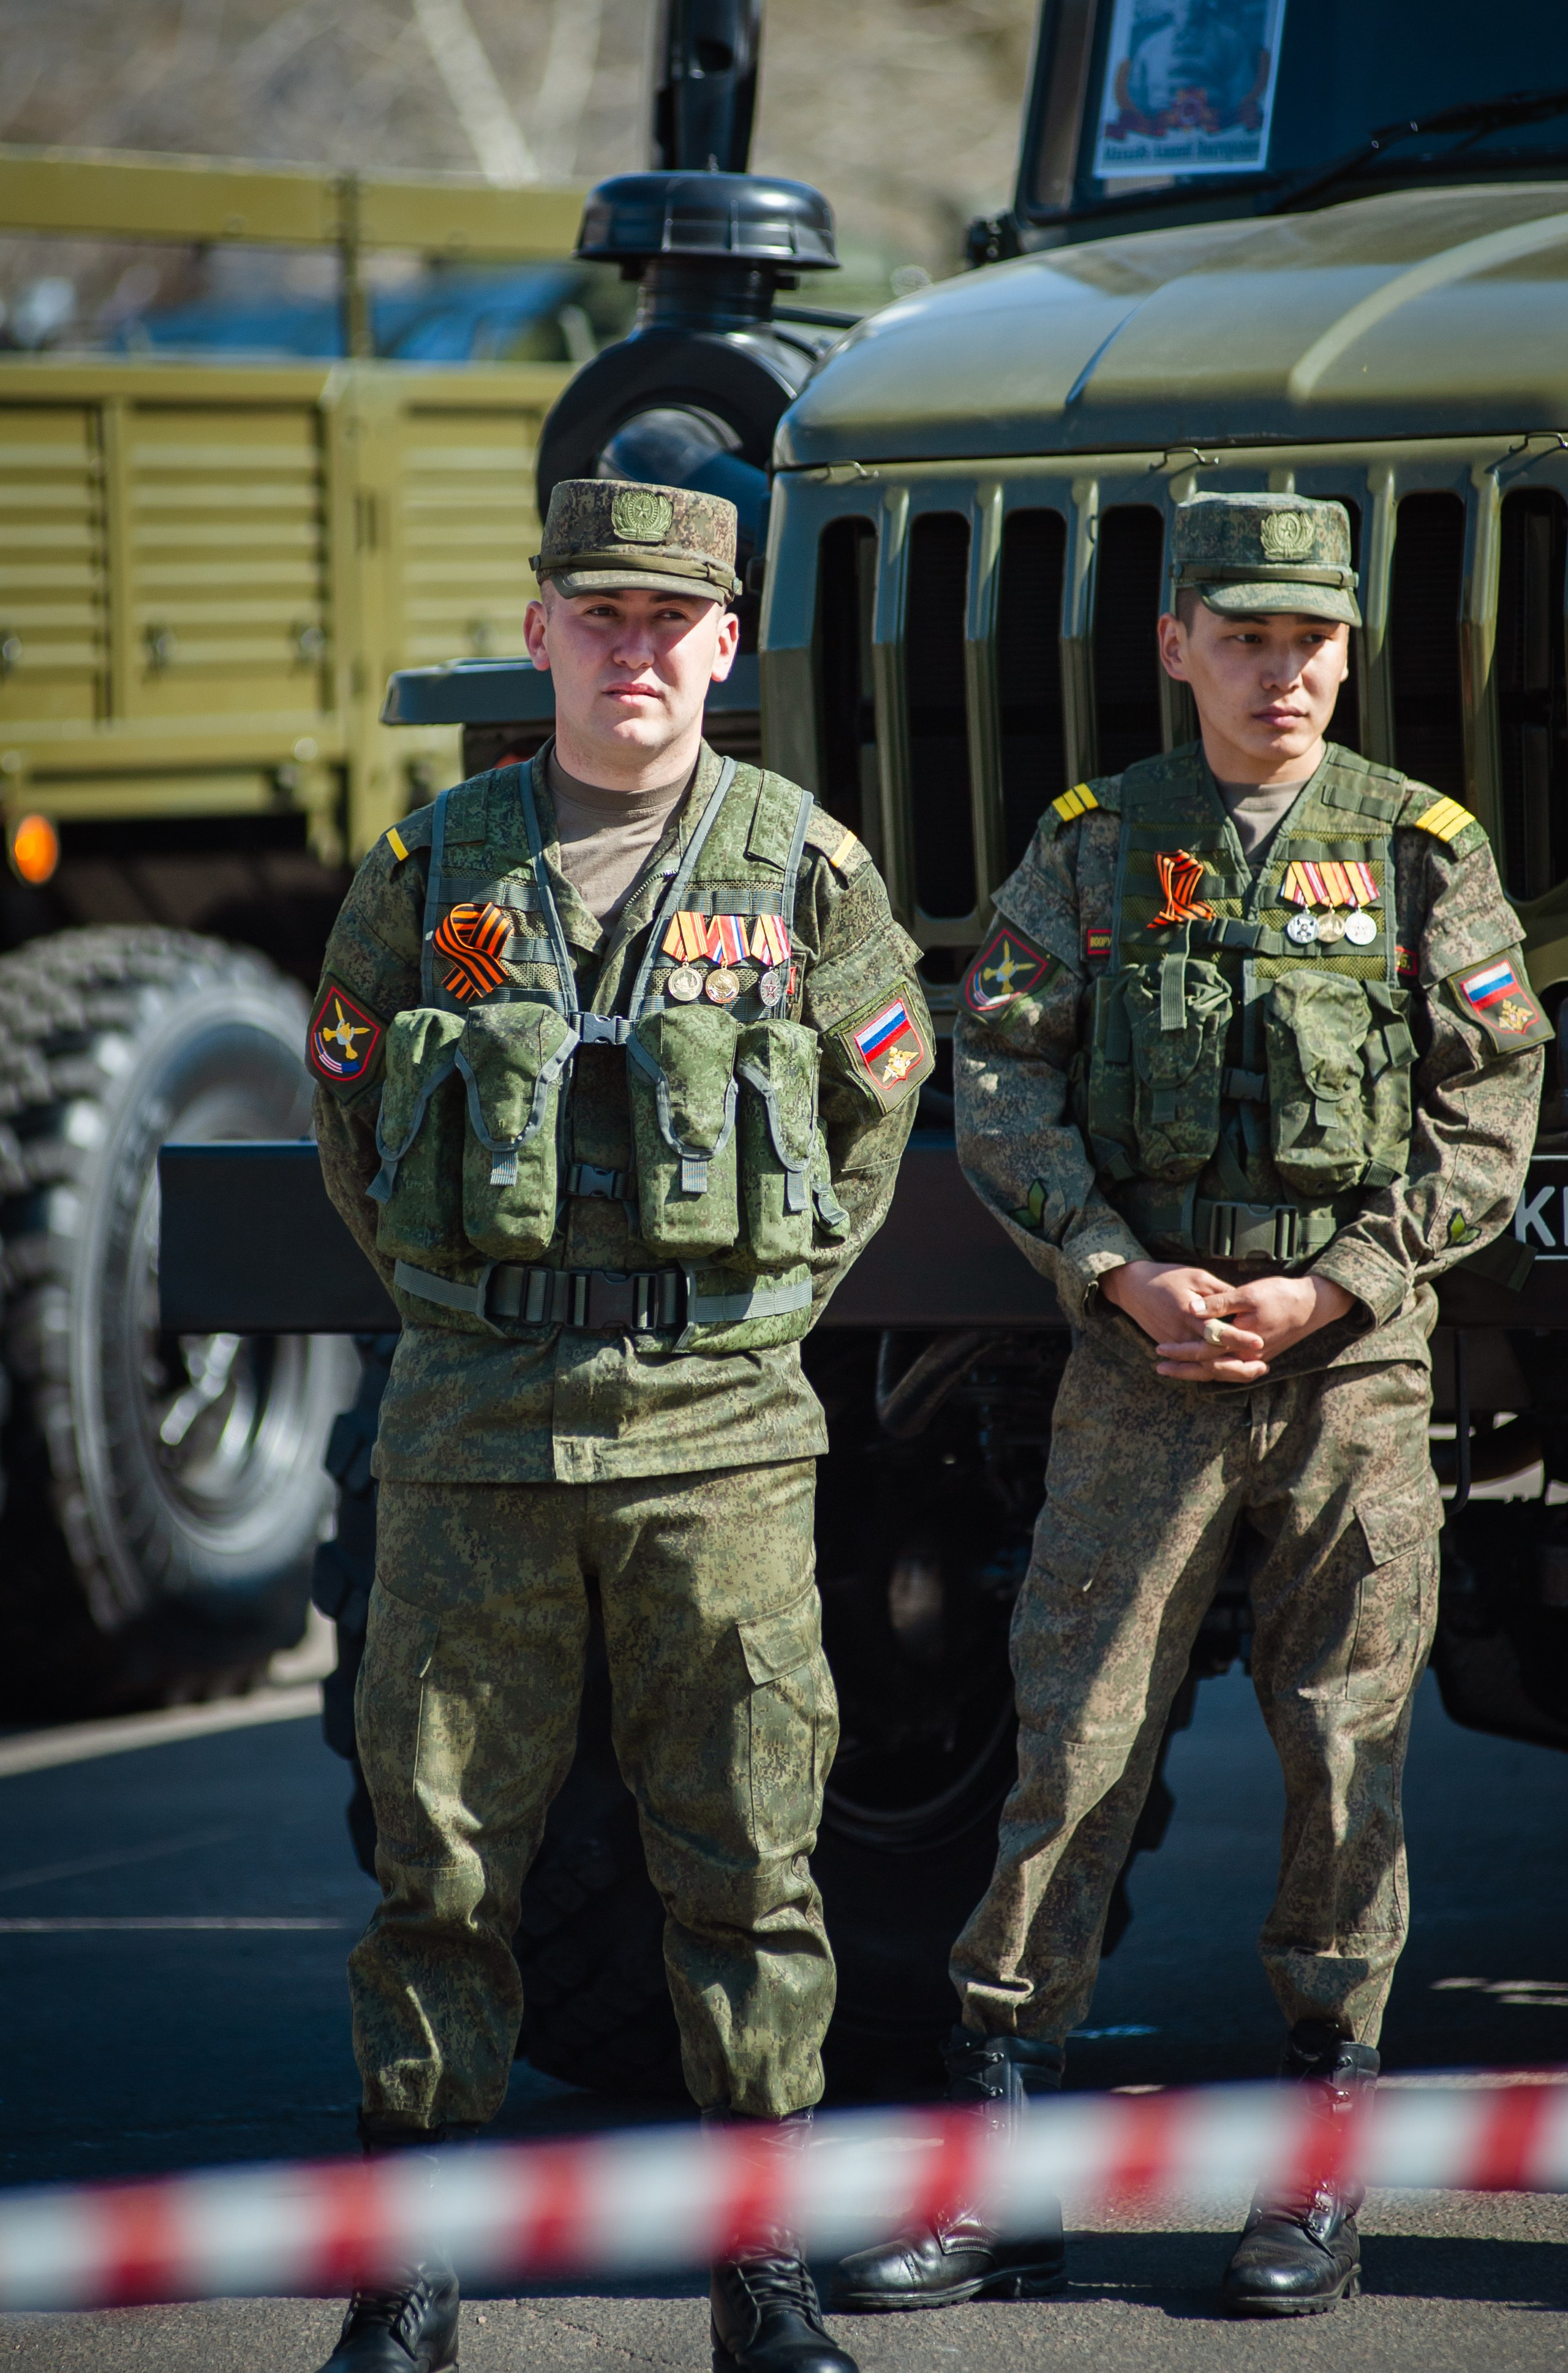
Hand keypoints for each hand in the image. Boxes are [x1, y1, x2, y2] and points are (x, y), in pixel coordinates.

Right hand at [1100, 1260, 1265, 1379]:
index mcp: (1188, 1313)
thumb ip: (1220, 1292)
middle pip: (1211, 1356)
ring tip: (1253, 1371)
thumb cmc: (1167, 1277)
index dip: (1238, 1338)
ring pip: (1202, 1365)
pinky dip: (1212, 1369)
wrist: (1132, 1287)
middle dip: (1238, 1363)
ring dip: (1228, 1371)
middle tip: (1263, 1365)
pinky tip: (1232, 1370)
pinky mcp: (1170, 1346)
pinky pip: (1192, 1364)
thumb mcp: (1197, 1276)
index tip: (1259, 1341)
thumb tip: (1244, 1302)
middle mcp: (1180, 1333)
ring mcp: (1173, 1342)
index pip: (1217, 1331)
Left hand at [1154, 1273, 1353, 1383]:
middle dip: (1183, 1368)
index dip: (1180, 1351)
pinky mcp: (1257, 1357)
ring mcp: (1253, 1360)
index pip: (1204, 1353)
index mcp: (1241, 1344)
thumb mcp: (1247, 1294)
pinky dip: (1213, 1371)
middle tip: (1158, 1365)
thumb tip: (1189, 1309)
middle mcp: (1247, 1358)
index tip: (1159, 1349)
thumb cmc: (1280, 1296)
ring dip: (1196, 1373)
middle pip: (1209, 1370)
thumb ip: (1218, 1303)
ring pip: (1220, 1373)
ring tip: (1174, 1370)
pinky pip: (1230, 1370)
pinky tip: (1201, 1367)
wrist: (1311, 1304)